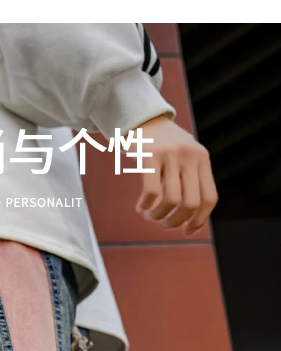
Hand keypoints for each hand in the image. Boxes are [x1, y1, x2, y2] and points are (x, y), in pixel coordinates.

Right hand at [135, 116, 217, 234]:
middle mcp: (190, 155)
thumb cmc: (164, 147)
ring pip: (170, 201)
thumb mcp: (185, 158)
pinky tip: (141, 207)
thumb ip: (191, 181)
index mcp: (203, 159)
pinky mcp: (150, 155)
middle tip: (164, 224)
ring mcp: (171, 154)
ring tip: (151, 215)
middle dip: (176, 221)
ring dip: (158, 216)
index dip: (200, 220)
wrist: (143, 118)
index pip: (209, 198)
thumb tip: (193, 219)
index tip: (187, 231)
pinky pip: (151, 192)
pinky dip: (145, 206)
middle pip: (190, 203)